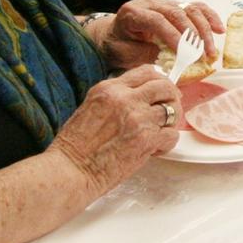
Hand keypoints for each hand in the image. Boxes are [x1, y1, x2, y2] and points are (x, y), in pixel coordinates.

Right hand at [47, 65, 181, 189]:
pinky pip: (171, 135)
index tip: (163, 91)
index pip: (146, 72)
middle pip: (164, 86)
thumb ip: (116, 99)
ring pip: (172, 110)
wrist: (70, 170)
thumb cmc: (75, 146)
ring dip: (170, 122)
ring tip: (160, 133)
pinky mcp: (146, 139)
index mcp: (110, 88)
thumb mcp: (91, 107)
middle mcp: (125, 98)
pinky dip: (167, 142)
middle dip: (171, 97)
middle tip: (170, 110)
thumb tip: (139, 97)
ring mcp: (138, 117)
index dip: (159, 80)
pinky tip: (155, 149)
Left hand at [103, 0, 225, 65]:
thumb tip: (169, 58)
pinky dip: (209, 18)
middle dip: (193, 35)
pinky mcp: (174, 6)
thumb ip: (144, 54)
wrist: (111, 35)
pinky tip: (219, 30)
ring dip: (204, 30)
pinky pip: (195, 8)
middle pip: (177, 12)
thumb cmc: (116, 46)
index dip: (173, 36)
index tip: (185, 54)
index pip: (157, 20)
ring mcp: (164, 2)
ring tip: (211, 50)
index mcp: (133, 12)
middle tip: (202, 56)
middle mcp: (150, 3)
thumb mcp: (123, 54)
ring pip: (190, 8)